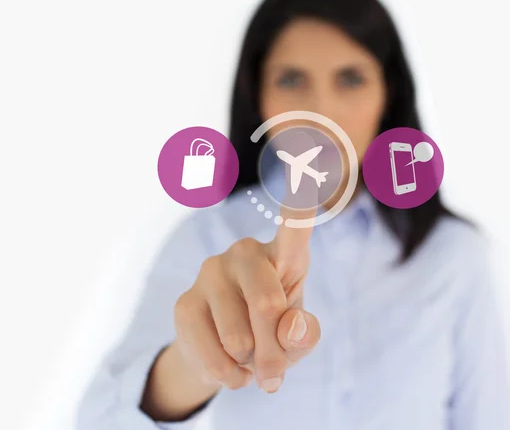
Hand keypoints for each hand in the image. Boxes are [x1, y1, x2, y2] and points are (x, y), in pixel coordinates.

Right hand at [173, 174, 320, 393]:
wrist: (229, 359)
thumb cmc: (274, 337)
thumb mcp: (299, 342)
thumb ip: (305, 334)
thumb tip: (291, 325)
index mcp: (284, 257)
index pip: (294, 227)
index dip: (300, 198)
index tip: (306, 154)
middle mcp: (246, 254)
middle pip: (267, 302)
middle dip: (274, 347)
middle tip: (276, 373)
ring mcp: (211, 272)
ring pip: (239, 333)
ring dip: (250, 363)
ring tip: (251, 361)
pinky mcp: (184, 301)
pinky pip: (210, 349)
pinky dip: (227, 373)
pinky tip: (231, 369)